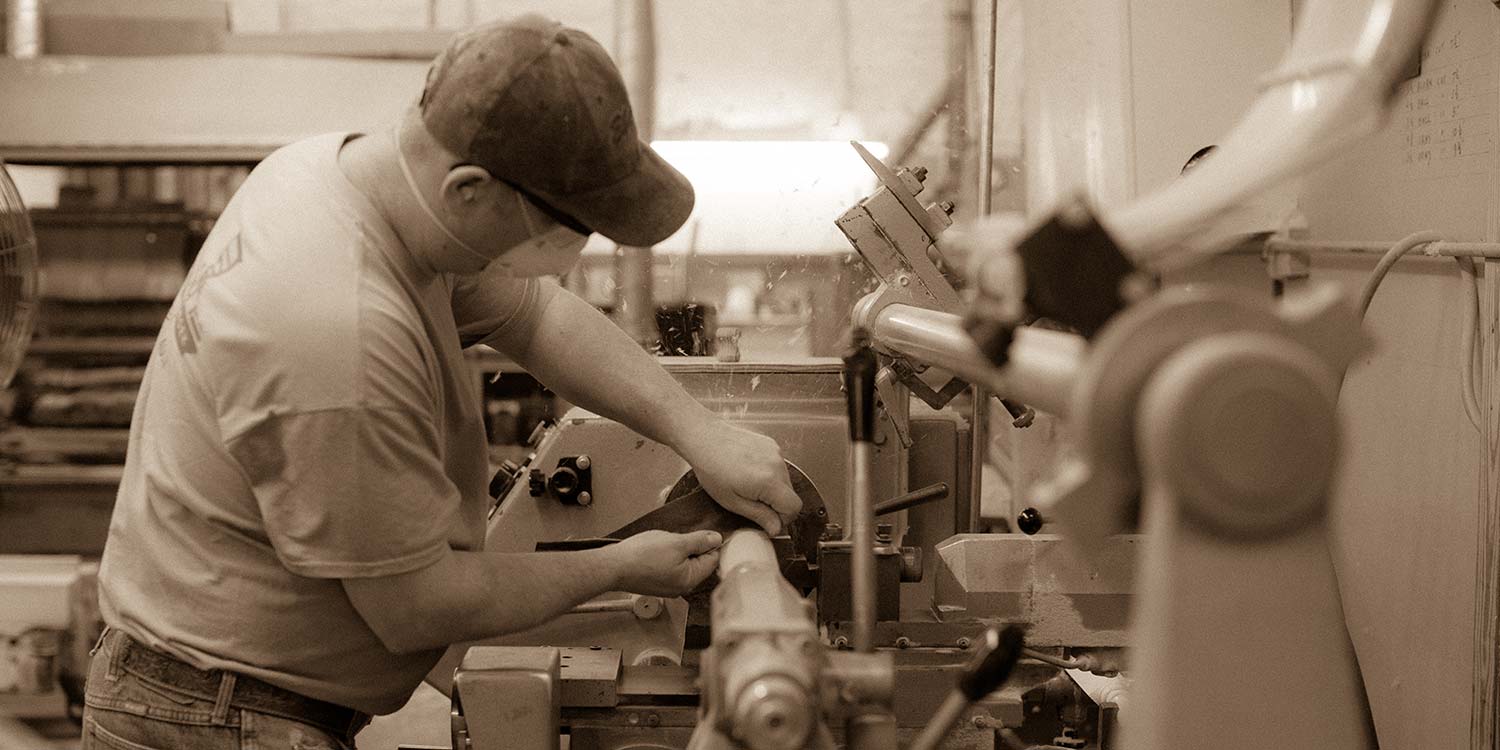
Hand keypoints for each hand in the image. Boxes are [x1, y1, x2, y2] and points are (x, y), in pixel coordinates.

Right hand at [607, 530, 721, 597]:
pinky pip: (669, 567)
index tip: (697, 533)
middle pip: (698, 562)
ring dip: (676, 550)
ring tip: (662, 544)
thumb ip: (700, 541)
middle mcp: (682, 587)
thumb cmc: (643, 556)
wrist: (614, 567)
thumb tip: (717, 539)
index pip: (712, 559)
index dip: (708, 543)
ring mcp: (668, 586)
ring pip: (682, 563)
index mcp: (690, 580)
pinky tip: (654, 551)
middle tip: (674, 539)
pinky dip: (665, 556)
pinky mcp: (656, 583)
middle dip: (690, 547)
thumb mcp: (677, 543)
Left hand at [678, 421, 801, 534]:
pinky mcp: (771, 445)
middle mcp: (777, 465)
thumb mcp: (733, 502)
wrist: (705, 439)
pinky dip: (769, 473)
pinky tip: (749, 471)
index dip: (783, 518)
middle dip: (776, 503)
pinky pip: (778, 466)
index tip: (769, 519)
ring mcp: (776, 452)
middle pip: (791, 494)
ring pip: (785, 480)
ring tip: (748, 484)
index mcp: (769, 482)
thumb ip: (759, 516)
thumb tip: (776, 529)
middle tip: (753, 503)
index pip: (794, 507)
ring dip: (772, 488)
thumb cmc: (712, 470)